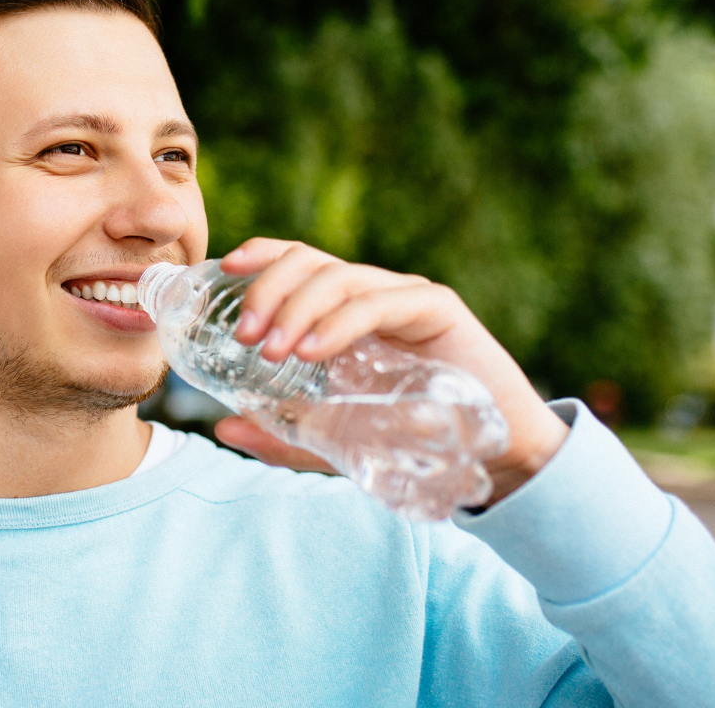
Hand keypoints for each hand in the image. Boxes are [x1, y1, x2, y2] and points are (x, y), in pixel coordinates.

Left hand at [217, 238, 568, 504]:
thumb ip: (283, 433)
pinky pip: (378, 303)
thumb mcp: (333, 440)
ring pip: (339, 277)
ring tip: (269, 350)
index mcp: (345, 311)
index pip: (297, 263)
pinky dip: (338, 323)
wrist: (492, 458)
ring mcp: (404, 297)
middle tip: (242, 335)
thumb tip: (224, 427)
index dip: (261, 256)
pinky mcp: (436, 309)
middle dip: (267, 289)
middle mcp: (372, 294)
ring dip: (296, 309)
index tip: (223, 267)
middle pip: (310, 261)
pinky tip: (312, 351)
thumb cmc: (411, 440)